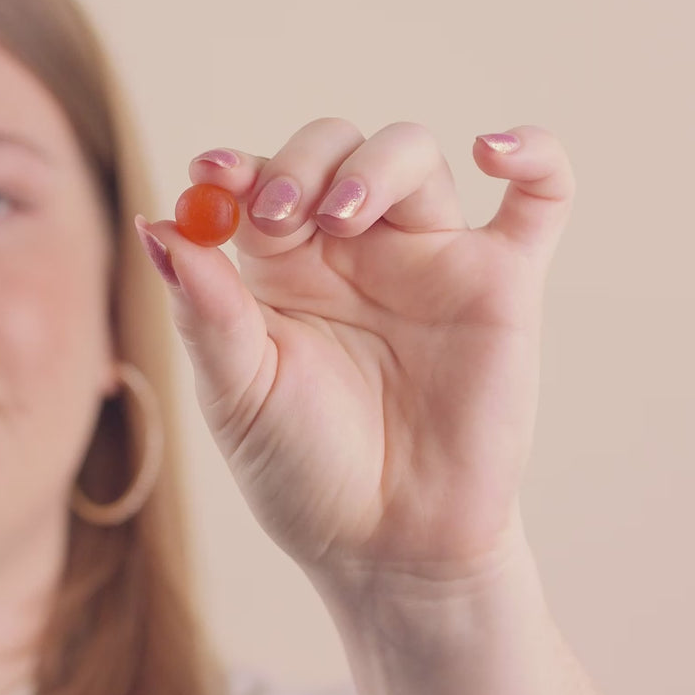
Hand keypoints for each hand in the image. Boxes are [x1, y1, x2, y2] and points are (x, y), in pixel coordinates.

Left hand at [134, 120, 574, 585]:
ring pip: (414, 157)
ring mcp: (432, 259)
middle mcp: (356, 249)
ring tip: (342, 215)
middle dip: (304, 162)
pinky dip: (535, 156)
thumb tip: (154, 225)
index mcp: (284, 268)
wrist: (390, 546)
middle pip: (335, 149)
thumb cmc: (304, 473)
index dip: (235, 167)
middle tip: (280, 213)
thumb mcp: (239, 394)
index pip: (260, 181)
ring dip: (376, 163)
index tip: (210, 172)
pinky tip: (493, 149)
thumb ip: (206, 311)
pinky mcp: (504, 283)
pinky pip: (540, 201)